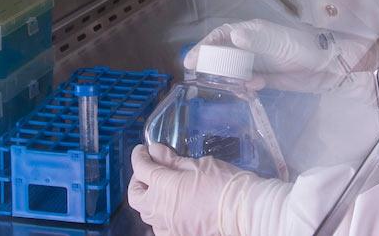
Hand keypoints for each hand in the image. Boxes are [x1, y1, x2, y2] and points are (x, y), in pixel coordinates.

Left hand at [128, 142, 249, 235]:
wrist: (243, 212)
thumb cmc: (225, 184)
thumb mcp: (199, 165)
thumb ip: (173, 160)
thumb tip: (155, 151)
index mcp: (164, 186)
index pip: (141, 168)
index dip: (139, 157)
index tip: (142, 151)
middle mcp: (160, 208)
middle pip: (135, 195)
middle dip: (137, 180)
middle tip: (148, 170)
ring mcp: (168, 226)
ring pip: (145, 214)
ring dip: (148, 199)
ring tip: (159, 190)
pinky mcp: (178, 235)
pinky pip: (159, 228)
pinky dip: (159, 218)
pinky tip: (169, 210)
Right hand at [188, 20, 373, 92]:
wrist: (330, 66)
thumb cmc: (305, 47)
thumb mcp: (280, 41)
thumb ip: (258, 40)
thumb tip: (234, 37)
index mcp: (252, 32)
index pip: (221, 36)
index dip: (204, 46)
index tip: (190, 61)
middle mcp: (252, 46)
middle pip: (223, 54)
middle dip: (212, 65)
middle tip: (201, 79)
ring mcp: (259, 62)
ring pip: (233, 70)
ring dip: (228, 79)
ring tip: (227, 88)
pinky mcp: (268, 78)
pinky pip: (248, 82)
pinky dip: (245, 87)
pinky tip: (251, 91)